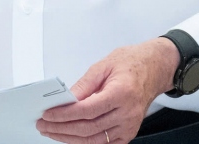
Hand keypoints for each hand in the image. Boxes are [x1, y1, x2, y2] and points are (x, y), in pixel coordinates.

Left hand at [37, 38, 180, 143]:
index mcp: (122, 93)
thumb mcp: (104, 65)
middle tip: (43, 124)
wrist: (154, 69)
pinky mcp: (128, 133)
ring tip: (52, 131)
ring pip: (94, 140)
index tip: (48, 114)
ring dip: (69, 138)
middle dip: (61, 128)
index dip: (64, 115)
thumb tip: (65, 99)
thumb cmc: (132, 63)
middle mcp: (128, 113)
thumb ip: (84, 84)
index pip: (87, 110)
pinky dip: (85, 142)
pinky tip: (71, 137)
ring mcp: (129, 126)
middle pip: (88, 128)